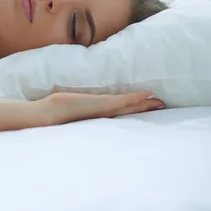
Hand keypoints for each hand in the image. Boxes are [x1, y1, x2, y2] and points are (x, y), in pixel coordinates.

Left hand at [38, 91, 164, 125]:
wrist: (48, 116)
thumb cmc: (55, 112)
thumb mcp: (67, 107)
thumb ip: (73, 106)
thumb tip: (71, 101)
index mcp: (96, 116)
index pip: (118, 113)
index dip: (133, 109)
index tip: (146, 107)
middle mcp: (102, 115)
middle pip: (128, 111)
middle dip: (145, 108)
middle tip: (162, 105)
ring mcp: (103, 110)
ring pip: (128, 107)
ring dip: (144, 104)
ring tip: (160, 102)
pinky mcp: (101, 105)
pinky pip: (122, 101)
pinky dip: (135, 98)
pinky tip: (146, 94)